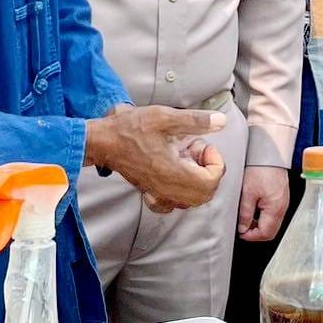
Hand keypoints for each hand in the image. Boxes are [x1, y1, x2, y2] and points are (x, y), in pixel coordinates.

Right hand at [85, 106, 226, 208]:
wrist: (102, 141)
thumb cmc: (130, 129)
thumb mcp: (165, 117)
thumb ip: (195, 121)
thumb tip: (220, 122)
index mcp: (173, 172)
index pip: (210, 182)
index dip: (215, 162)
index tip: (204, 145)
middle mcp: (166, 188)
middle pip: (204, 194)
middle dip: (208, 171)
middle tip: (196, 151)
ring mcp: (157, 192)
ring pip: (190, 200)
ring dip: (196, 180)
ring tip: (186, 158)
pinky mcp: (149, 191)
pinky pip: (170, 204)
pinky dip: (180, 193)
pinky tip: (175, 174)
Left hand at [237, 165, 289, 241]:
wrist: (270, 153)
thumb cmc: (260, 169)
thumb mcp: (247, 193)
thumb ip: (245, 214)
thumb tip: (243, 228)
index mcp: (275, 208)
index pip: (265, 233)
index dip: (251, 236)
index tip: (241, 233)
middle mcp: (283, 207)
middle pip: (271, 231)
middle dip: (256, 233)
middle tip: (243, 228)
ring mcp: (284, 202)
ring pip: (273, 223)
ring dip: (260, 225)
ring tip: (247, 218)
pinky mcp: (282, 197)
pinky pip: (275, 214)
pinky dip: (265, 217)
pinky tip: (256, 210)